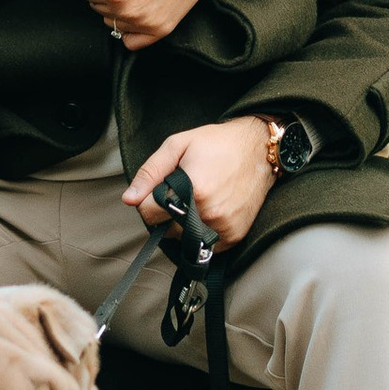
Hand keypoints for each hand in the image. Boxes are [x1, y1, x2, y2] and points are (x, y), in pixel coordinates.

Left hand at [124, 117, 277, 249]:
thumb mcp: (178, 145)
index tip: (160, 188)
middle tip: (182, 190)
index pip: (148, 213)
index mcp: (192, 189)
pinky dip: (200, 232)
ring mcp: (223, 227)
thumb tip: (129, 199)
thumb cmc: (218, 144)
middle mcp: (209, 213)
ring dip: (182, 225)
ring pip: (183, 240)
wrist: (259, 149)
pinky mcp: (234, 236)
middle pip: (164, 229)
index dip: (148, 199)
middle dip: (165, 212)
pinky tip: (210, 210)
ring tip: (197, 199)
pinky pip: (204, 245)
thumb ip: (150, 172)